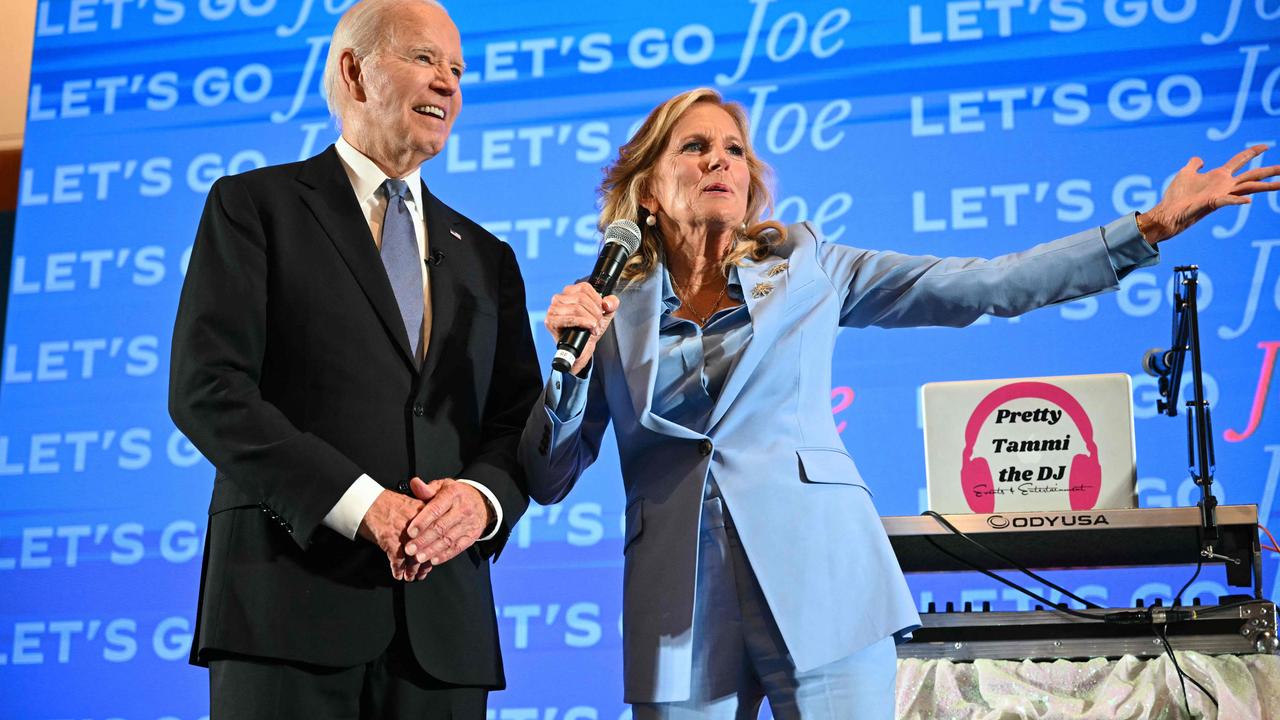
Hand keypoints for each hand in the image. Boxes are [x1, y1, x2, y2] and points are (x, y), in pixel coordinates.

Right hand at [357, 489, 430, 581]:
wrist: (365, 501)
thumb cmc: (385, 503)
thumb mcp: (409, 503)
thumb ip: (421, 517)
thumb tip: (427, 535)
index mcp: (423, 511)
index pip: (434, 535)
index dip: (433, 550)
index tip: (432, 559)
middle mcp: (415, 522)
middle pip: (425, 548)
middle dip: (423, 563)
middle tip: (422, 572)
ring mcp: (403, 531)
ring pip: (413, 556)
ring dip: (412, 569)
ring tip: (410, 576)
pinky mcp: (389, 539)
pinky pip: (397, 559)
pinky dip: (398, 569)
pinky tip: (398, 574)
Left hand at [403, 478, 490, 569]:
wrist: (482, 501)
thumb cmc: (456, 495)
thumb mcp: (443, 486)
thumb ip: (427, 489)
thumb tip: (414, 483)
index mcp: (452, 495)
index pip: (436, 509)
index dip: (422, 521)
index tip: (410, 532)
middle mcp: (462, 509)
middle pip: (441, 527)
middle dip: (424, 540)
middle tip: (409, 549)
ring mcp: (468, 524)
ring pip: (448, 539)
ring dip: (432, 550)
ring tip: (418, 557)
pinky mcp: (472, 535)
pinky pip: (458, 547)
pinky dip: (446, 555)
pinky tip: (434, 560)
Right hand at [544, 282, 619, 373]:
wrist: (582, 349)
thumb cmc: (589, 330)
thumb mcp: (604, 314)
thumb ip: (611, 304)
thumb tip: (608, 303)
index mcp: (569, 292)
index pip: (584, 287)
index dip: (597, 300)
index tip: (601, 311)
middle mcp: (558, 298)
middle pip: (581, 298)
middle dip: (595, 312)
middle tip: (598, 323)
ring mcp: (552, 309)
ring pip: (577, 308)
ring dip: (591, 319)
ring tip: (594, 328)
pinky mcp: (550, 321)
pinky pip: (571, 318)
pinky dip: (584, 323)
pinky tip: (590, 329)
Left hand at [1140, 144, 1279, 242]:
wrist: (1167, 214)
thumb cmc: (1176, 196)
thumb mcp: (1185, 173)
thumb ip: (1194, 164)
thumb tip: (1199, 158)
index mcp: (1219, 176)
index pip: (1240, 160)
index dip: (1253, 152)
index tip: (1267, 145)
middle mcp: (1224, 185)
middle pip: (1252, 175)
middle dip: (1270, 171)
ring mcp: (1221, 194)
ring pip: (1248, 188)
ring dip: (1266, 186)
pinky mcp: (1212, 203)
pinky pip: (1228, 201)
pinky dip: (1237, 200)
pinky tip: (1248, 200)